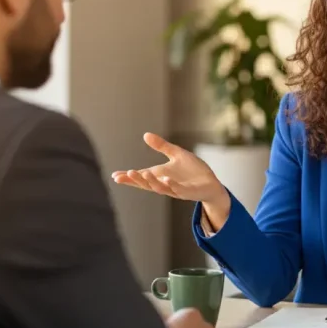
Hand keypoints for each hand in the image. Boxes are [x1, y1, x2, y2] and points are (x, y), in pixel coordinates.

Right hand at [110, 133, 227, 203]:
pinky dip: (171, 184)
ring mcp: (176, 189)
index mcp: (160, 176)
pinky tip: (166, 178)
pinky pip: (178, 189)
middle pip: (147, 184)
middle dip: (136, 180)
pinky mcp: (188, 192)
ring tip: (143, 173)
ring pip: (160, 187)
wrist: (211, 184)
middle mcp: (165, 184)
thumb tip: (145, 135)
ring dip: (151, 182)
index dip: (128, 178)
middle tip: (126, 174)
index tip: (115, 176)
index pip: (141, 177)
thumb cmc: (193, 171)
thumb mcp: (176, 154)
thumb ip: (162, 146)